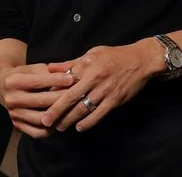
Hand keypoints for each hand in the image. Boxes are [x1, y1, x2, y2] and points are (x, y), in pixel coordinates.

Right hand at [0, 63, 75, 137]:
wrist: (5, 87)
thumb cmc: (24, 75)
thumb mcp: (33, 68)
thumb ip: (49, 71)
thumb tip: (69, 74)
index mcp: (13, 82)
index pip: (37, 82)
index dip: (56, 80)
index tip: (71, 79)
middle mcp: (11, 99)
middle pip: (41, 101)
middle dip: (61, 97)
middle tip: (77, 94)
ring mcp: (13, 114)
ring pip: (41, 118)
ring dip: (59, 114)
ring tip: (72, 108)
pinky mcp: (17, 125)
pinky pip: (37, 132)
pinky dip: (51, 128)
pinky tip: (60, 119)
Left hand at [42, 42, 156, 132]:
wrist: (141, 60)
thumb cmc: (115, 55)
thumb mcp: (92, 53)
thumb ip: (71, 63)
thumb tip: (50, 67)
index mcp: (87, 64)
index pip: (64, 80)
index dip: (52, 91)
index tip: (40, 100)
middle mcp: (94, 77)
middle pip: (70, 97)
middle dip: (56, 110)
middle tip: (44, 121)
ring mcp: (105, 89)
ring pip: (83, 108)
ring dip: (69, 119)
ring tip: (59, 126)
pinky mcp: (115, 99)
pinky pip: (98, 114)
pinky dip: (88, 122)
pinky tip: (79, 127)